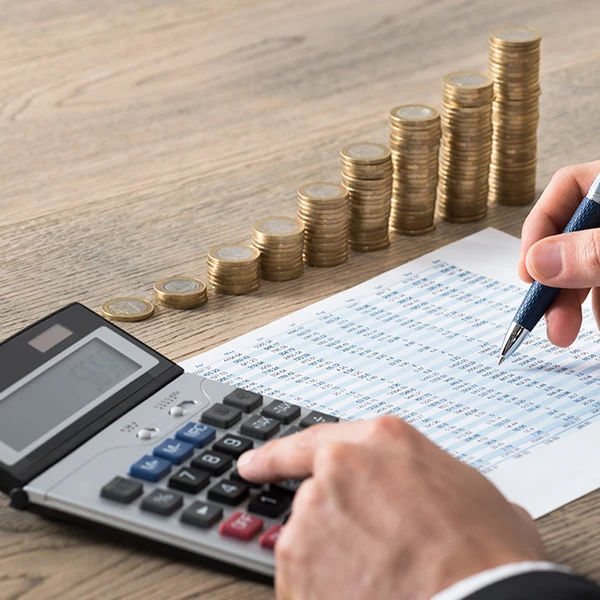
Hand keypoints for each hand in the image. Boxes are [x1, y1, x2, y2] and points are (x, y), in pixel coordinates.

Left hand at [238, 417, 543, 599]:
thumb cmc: (486, 556)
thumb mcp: (476, 495)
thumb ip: (441, 482)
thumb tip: (448, 498)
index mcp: (383, 441)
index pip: (316, 441)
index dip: (280, 455)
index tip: (253, 465)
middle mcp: (340, 467)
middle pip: (314, 495)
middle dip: (331, 523)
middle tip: (355, 549)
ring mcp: (313, 512)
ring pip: (306, 537)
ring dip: (330, 560)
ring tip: (374, 581)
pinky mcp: (297, 560)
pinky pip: (299, 575)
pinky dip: (319, 588)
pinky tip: (357, 594)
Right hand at [519, 160, 599, 346]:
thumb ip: (593, 251)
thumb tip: (536, 264)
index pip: (567, 189)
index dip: (539, 230)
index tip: (528, 274)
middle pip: (577, 238)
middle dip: (559, 284)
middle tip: (550, 324)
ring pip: (594, 265)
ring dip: (579, 301)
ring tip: (572, 333)